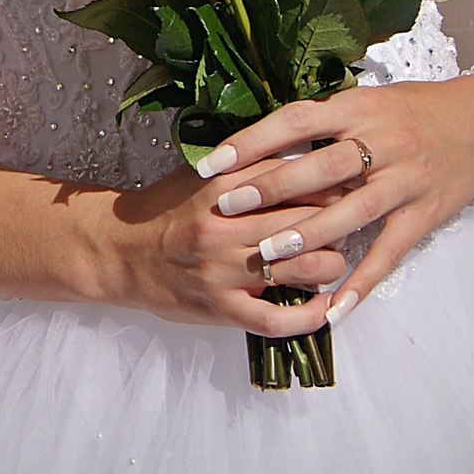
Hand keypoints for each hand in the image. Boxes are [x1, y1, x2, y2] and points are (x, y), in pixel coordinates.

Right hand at [104, 162, 347, 338]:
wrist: (120, 250)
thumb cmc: (168, 209)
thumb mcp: (205, 174)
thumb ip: (252, 164)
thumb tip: (310, 153)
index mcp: (225, 183)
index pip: (297, 177)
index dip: (332, 180)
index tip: (347, 183)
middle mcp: (226, 225)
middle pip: (308, 219)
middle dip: (340, 220)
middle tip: (353, 221)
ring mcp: (223, 270)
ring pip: (301, 265)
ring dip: (330, 264)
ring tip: (334, 259)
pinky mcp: (219, 308)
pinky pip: (275, 320)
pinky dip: (309, 318)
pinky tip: (327, 309)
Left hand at [190, 71, 473, 318]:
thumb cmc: (413, 111)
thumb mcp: (367, 101)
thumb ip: (324, 122)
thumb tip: (261, 141)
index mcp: (362, 107)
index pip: (299, 120)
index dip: (254, 141)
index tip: (213, 163)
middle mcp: (384, 141)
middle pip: (322, 166)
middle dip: (271, 189)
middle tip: (226, 209)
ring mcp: (407, 180)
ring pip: (353, 210)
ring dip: (308, 235)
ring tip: (267, 256)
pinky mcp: (425, 214)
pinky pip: (390, 253)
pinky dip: (362, 282)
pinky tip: (333, 307)